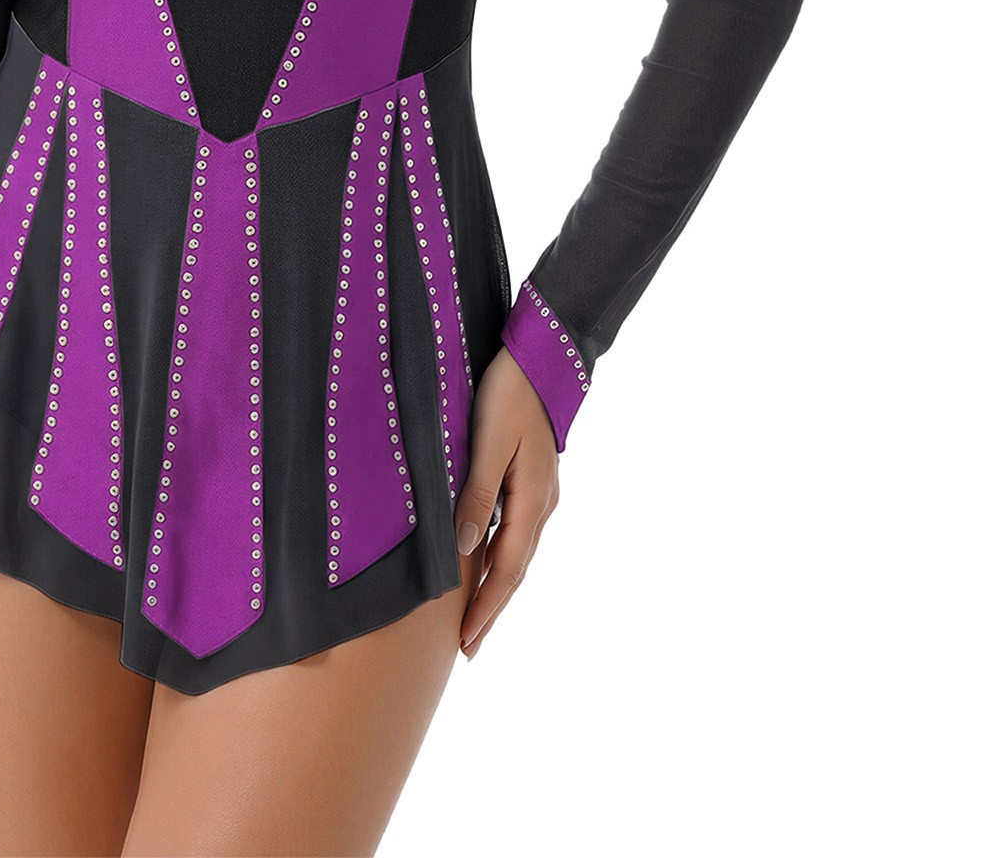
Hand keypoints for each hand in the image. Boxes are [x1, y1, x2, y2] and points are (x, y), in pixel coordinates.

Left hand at [455, 345, 559, 658]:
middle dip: (491, 608)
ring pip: (516, 551)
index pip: (507, 570)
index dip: (486, 608)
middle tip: (469, 647)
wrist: (539, 357)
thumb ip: (477, 494)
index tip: (467, 643)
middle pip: (514, 569)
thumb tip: (464, 548)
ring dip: (495, 585)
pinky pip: (514, 530)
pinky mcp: (532, 478)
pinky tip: (484, 560)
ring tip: (474, 615)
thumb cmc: (508, 395)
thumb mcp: (488, 443)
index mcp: (532, 501)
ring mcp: (539, 491)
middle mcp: (540, 504)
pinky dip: (499, 554)